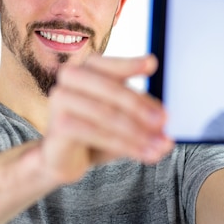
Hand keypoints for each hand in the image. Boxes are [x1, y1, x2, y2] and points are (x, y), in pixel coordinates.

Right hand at [42, 54, 174, 183]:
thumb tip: (165, 124)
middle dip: (140, 106)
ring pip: (106, 114)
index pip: (110, 64)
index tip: (153, 64)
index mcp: (88, 68)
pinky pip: (96, 133)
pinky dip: (124, 144)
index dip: (130, 64)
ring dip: (137, 132)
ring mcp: (61, 99)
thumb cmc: (95, 133)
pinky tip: (142, 153)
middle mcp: (70, 77)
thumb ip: (143, 116)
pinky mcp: (58, 124)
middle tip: (163, 121)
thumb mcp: (124, 120)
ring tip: (158, 146)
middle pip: (110, 88)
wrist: (64, 160)